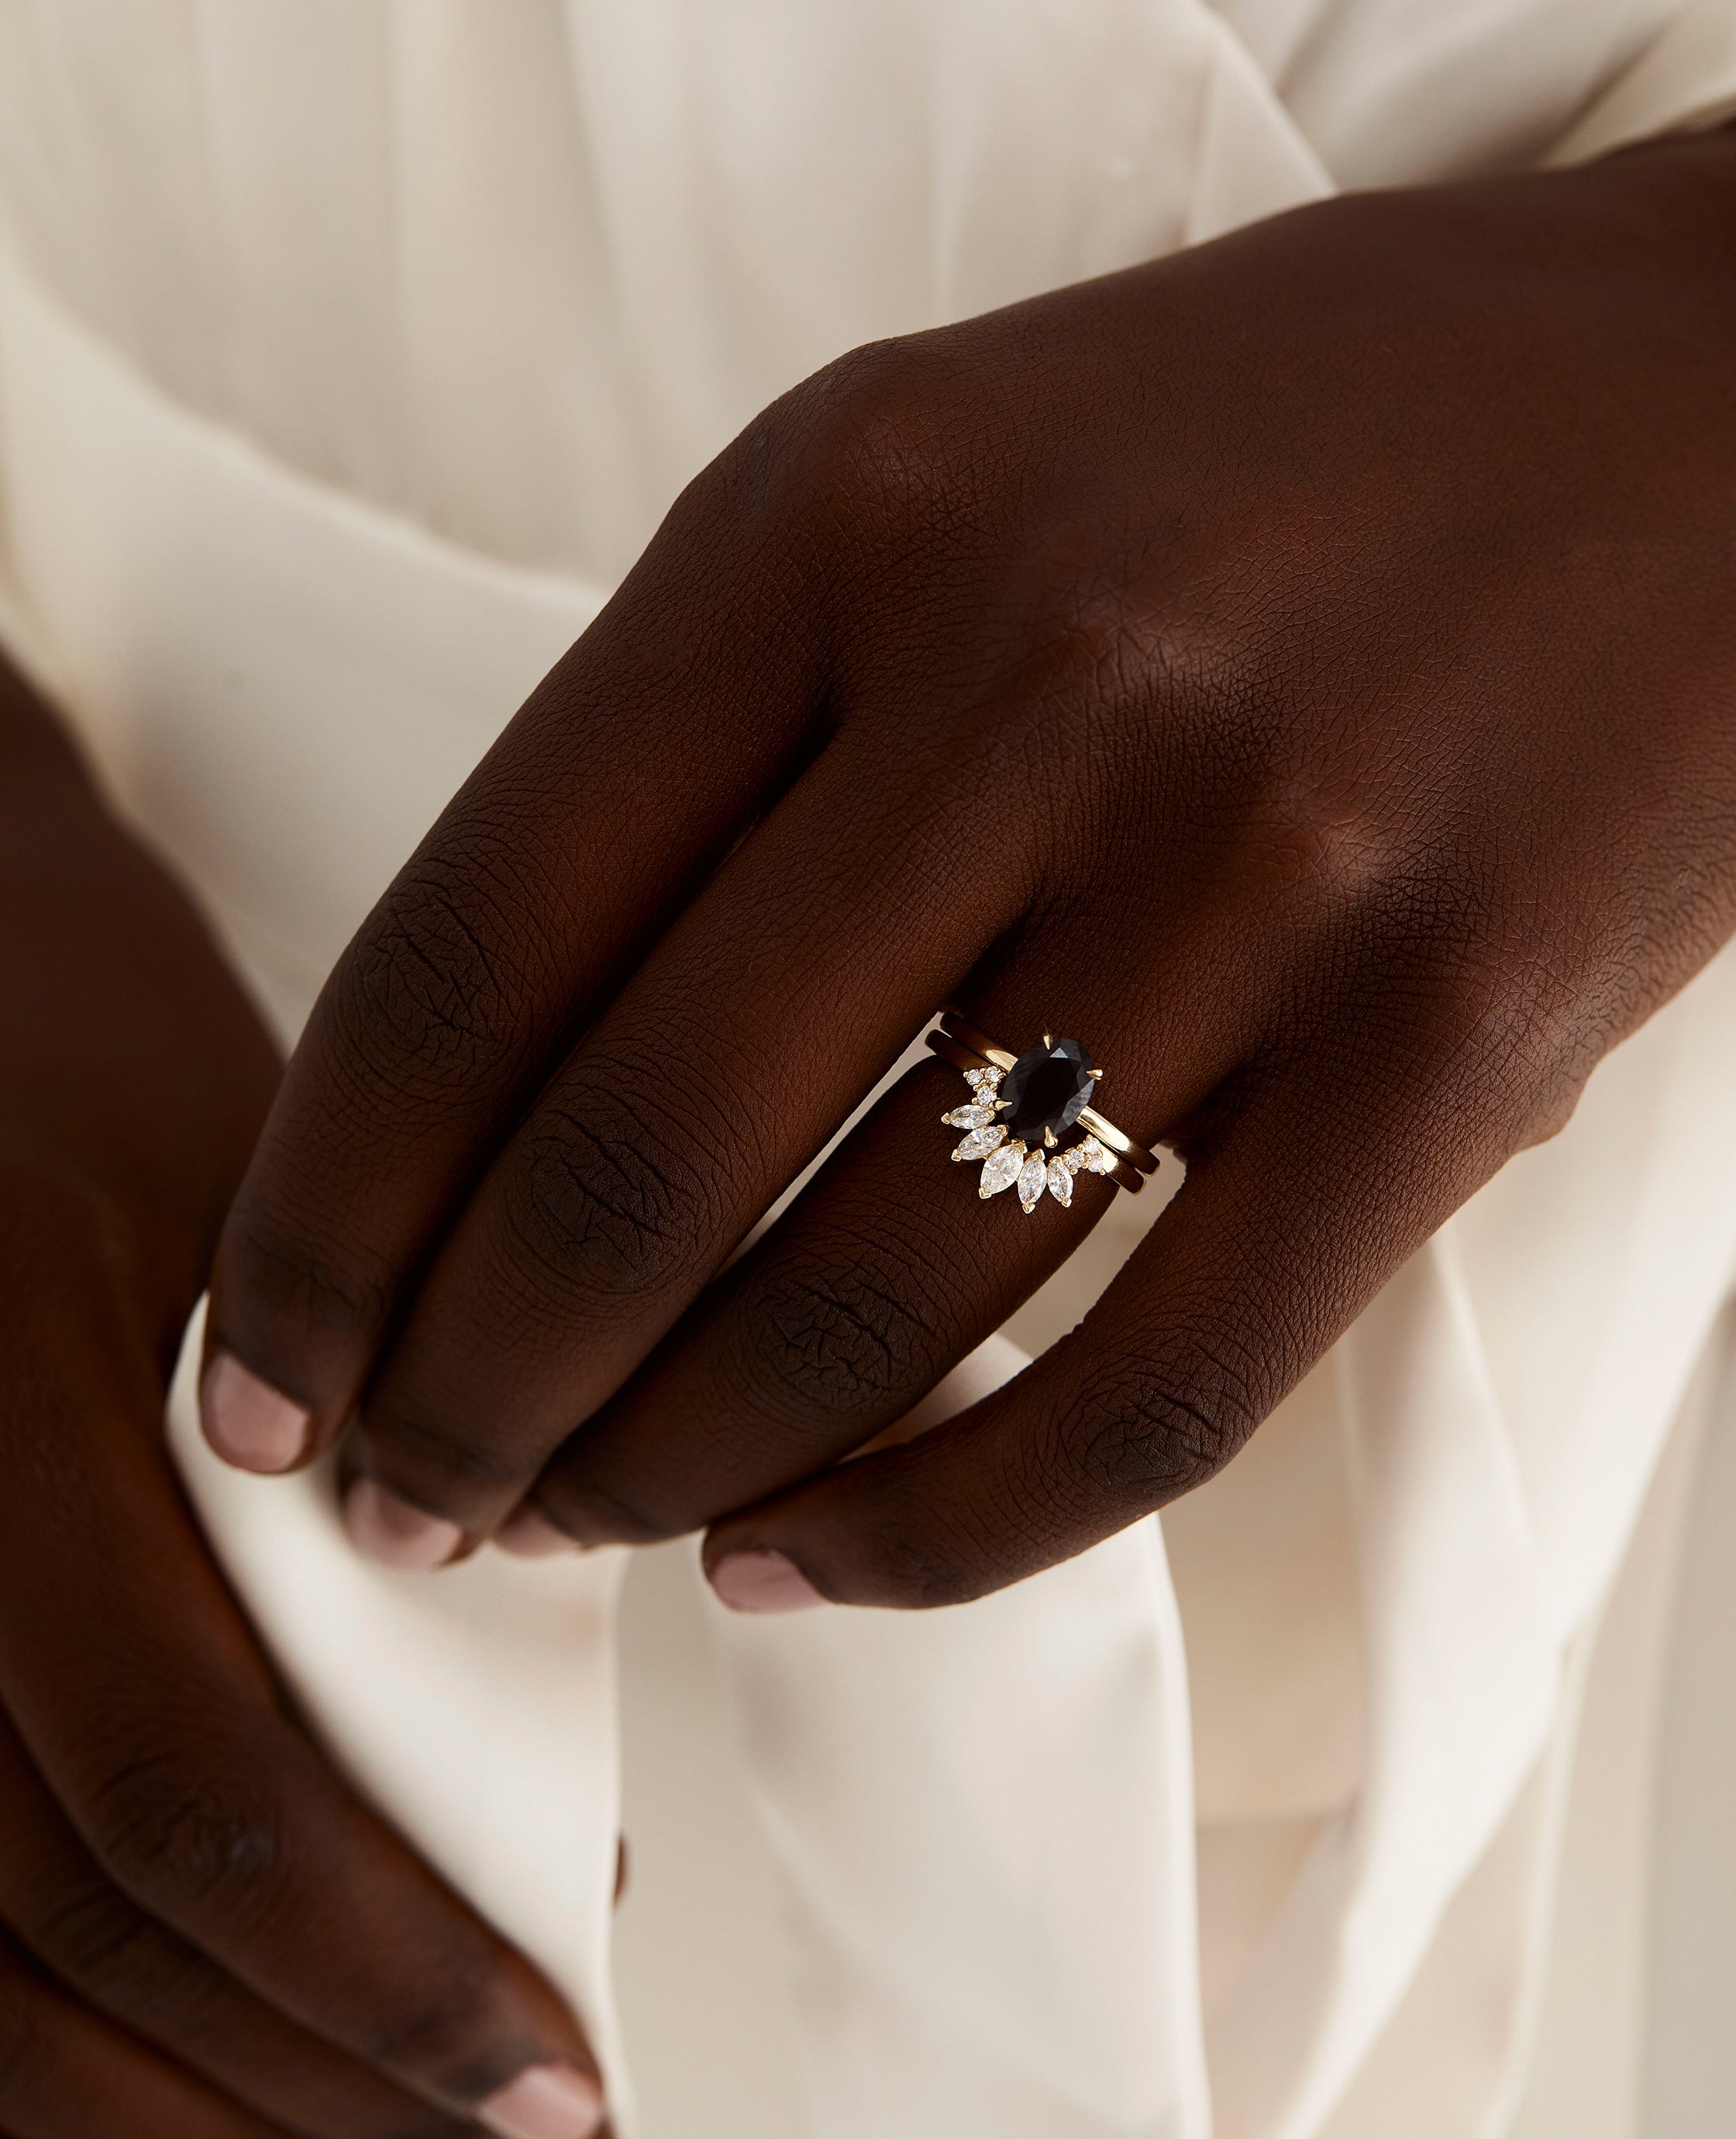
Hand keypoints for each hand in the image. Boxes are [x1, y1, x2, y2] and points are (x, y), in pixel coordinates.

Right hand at [0, 658, 615, 2138]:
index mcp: (23, 1419)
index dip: (380, 1980)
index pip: (201, 1790)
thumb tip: (549, 1819)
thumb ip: (401, 1494)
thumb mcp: (286, 1226)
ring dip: (192, 2129)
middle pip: (80, 1937)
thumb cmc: (110, 1068)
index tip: (553, 2092)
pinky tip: (196, 2109)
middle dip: (314, 2099)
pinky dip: (54, 2067)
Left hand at [206, 131, 1735, 1608]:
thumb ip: (722, 749)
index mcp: (846, 510)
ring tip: (589, 1529)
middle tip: (403, 1502)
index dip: (324, 1209)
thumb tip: (510, 1100)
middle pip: (641, 1158)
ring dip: (673, 1476)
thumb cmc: (1288, 445)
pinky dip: (940, 1538)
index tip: (256, 1368)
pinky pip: (1147, 1398)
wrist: (1706, 401)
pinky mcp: (1463, 1049)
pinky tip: (808, 1562)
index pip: (476, 933)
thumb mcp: (936, 491)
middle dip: (466, 1398)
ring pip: (877, 1309)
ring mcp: (1268, 868)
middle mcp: (1042, 677)